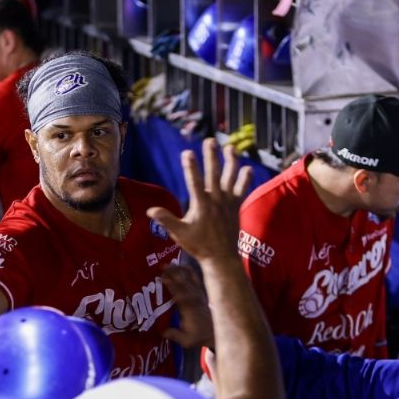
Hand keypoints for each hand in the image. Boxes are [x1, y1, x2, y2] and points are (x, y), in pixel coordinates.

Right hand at [146, 138, 251, 266]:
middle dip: (211, 157)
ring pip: (230, 178)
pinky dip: (245, 180)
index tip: (187, 152)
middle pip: (213, 174)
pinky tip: (248, 168)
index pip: (194, 182)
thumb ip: (166, 220)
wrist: (221, 257)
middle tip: (210, 141)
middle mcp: (215, 201)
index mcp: (201, 205)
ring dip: (231, 162)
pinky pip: (242, 190)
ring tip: (231, 148)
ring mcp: (227, 203)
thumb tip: (150, 211)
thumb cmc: (198, 246)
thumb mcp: (179, 234)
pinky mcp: (235, 207)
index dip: (190, 167)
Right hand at [160, 265, 213, 348]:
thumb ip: (174, 335)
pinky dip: (188, 271)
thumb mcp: (186, 341)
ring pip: (188, 279)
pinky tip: (181, 265)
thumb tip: (162, 331)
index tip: (163, 277)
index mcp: (189, 309)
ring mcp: (198, 294)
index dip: (172, 285)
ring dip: (178, 270)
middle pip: (183, 283)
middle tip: (161, 266)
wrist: (214, 333)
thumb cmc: (198, 337)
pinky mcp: (200, 293)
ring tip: (168, 263)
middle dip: (173, 274)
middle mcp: (194, 299)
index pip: (180, 294)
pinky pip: (195, 279)